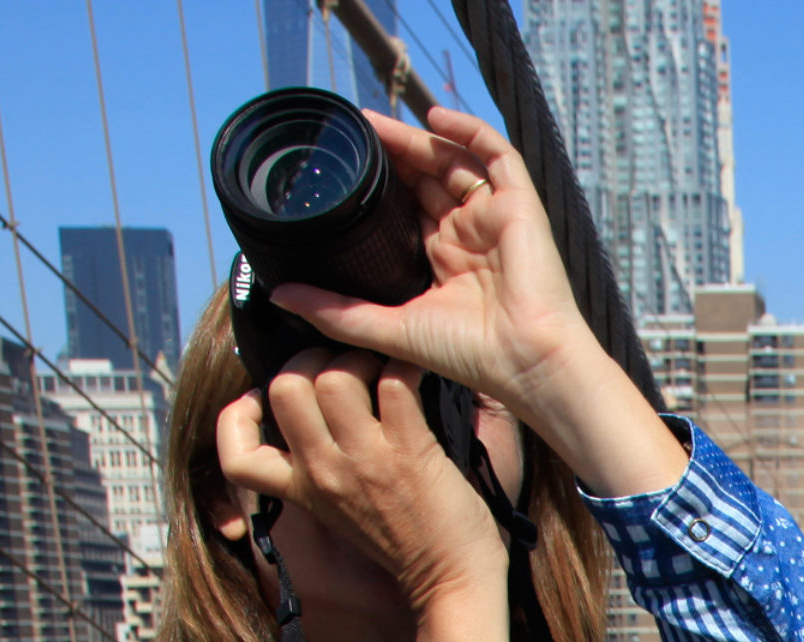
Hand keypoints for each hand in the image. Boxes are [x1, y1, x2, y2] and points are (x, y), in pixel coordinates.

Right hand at [218, 351, 508, 641]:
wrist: (453, 585)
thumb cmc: (409, 546)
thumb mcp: (341, 514)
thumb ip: (322, 472)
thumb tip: (320, 418)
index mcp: (303, 490)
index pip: (236, 456)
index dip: (238, 416)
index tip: (264, 400)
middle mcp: (325, 472)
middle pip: (284, 388)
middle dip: (310, 360)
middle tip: (340, 366)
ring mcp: (366, 460)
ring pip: (334, 377)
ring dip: (360, 359)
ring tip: (381, 368)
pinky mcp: (410, 450)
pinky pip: (395, 382)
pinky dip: (407, 366)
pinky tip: (418, 372)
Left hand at [269, 110, 594, 427]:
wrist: (525, 361)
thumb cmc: (470, 355)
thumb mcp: (389, 328)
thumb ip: (335, 311)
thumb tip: (278, 295)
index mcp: (445, 262)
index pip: (408, 209)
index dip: (380, 186)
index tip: (346, 168)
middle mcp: (470, 236)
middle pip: (427, 180)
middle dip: (392, 155)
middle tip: (354, 135)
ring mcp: (495, 218)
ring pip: (454, 162)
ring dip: (417, 140)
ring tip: (378, 125)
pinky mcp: (520, 206)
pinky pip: (498, 155)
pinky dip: (469, 131)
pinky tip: (435, 118)